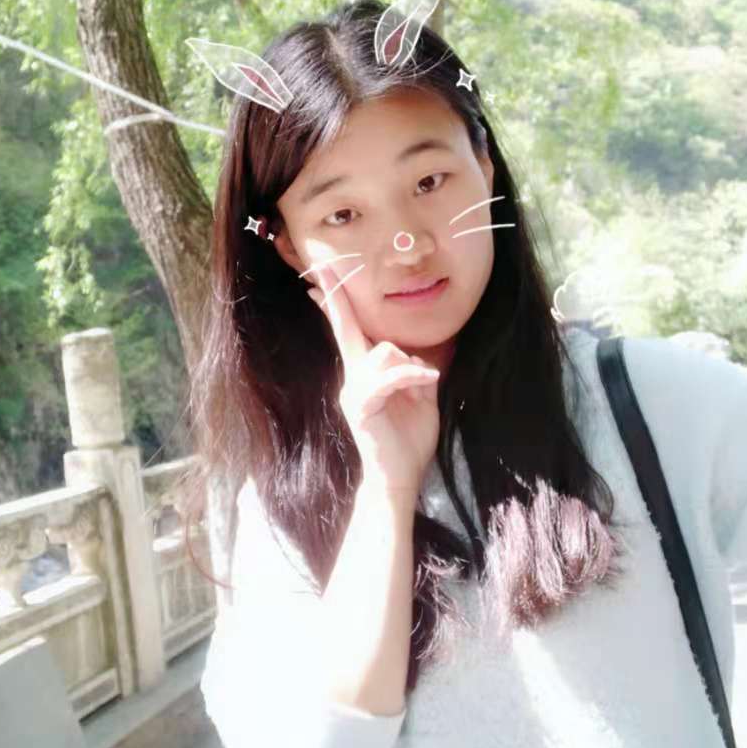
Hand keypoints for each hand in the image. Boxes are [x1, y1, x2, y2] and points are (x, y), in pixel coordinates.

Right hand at [306, 260, 440, 496]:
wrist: (399, 478)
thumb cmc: (408, 440)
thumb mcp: (420, 399)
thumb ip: (417, 372)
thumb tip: (423, 355)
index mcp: (366, 374)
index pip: (350, 333)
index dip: (336, 306)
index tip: (318, 284)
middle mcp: (354, 378)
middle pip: (346, 330)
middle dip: (335, 298)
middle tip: (321, 269)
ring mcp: (354, 391)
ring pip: (383, 351)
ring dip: (411, 364)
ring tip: (424, 385)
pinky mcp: (362, 406)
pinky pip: (388, 377)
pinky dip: (411, 375)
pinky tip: (427, 380)